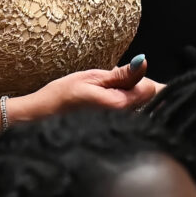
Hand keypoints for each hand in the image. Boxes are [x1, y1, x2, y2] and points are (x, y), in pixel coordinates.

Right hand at [19, 57, 159, 122]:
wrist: (43, 119)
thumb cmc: (63, 96)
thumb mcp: (92, 78)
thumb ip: (121, 74)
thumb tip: (143, 62)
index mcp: (121, 105)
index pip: (153, 89)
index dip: (144, 78)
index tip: (133, 73)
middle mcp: (125, 120)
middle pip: (150, 101)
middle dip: (140, 88)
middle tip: (118, 81)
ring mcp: (121, 129)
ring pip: (141, 109)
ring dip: (133, 98)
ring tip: (108, 93)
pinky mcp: (116, 133)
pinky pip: (131, 118)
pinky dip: (126, 108)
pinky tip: (107, 104)